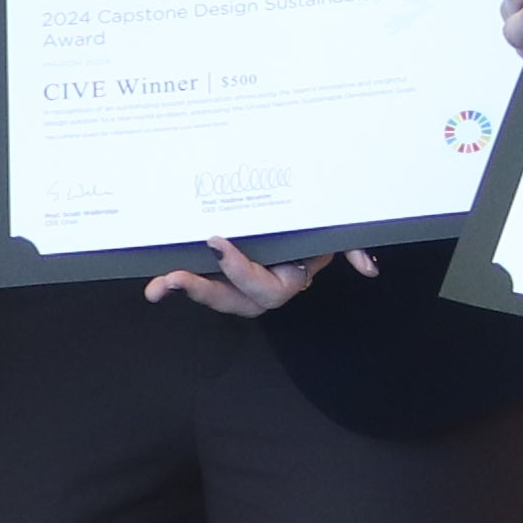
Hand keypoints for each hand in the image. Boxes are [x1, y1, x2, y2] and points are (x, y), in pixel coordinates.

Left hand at [147, 236, 356, 317]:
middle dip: (202, 291)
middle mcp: (261, 288)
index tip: (217, 242)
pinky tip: (154, 286)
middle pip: (232, 301)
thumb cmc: (315, 228)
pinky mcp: (219, 272)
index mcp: (288, 279)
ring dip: (183, 292)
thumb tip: (368, 270)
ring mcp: (237, 283)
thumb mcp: (334, 234)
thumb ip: (351, 248)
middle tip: (172, 279)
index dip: (240, 269)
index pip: (265, 287)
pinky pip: (200, 281)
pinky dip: (177, 286)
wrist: (303, 222)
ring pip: (212, 296)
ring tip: (156, 288)